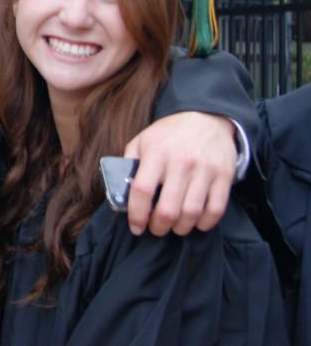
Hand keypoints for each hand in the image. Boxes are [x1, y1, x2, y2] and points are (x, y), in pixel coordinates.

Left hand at [123, 112, 235, 236]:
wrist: (206, 118)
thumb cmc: (168, 134)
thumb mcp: (142, 141)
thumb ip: (129, 164)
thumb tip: (121, 193)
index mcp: (156, 153)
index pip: (142, 190)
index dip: (137, 214)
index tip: (136, 227)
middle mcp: (181, 162)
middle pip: (168, 208)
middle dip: (159, 227)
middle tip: (156, 229)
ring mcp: (205, 170)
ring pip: (192, 213)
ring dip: (180, 228)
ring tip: (174, 227)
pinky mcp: (224, 176)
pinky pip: (216, 209)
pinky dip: (205, 223)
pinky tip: (195, 223)